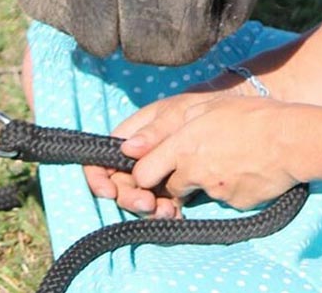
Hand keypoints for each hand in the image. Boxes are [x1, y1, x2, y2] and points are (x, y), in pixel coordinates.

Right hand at [84, 87, 225, 216]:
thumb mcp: (175, 115)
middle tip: (148, 203)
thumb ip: (153, 132)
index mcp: (129, 137)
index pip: (100, 158)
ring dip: (148, 208)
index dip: (98, 177)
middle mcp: (136, 158)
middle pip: (118, 184)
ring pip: (138, 197)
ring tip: (167, 211)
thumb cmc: (195, 107)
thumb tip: (127, 149)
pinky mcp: (169, 187)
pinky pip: (159, 204)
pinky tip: (176, 214)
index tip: (109, 192)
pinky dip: (164, 211)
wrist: (223, 115)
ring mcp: (152, 173)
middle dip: (129, 197)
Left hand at [121, 93, 297, 211]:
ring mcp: (214, 190)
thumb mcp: (204, 107)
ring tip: (223, 158)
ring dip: (200, 181)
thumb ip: (164, 126)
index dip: (144, 171)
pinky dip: (225, 187)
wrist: (290, 139)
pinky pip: (220, 198)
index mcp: (183, 144)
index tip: (151, 165)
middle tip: (187, 164)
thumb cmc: (249, 114)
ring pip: (194, 191)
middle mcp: (194, 170)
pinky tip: (241, 168)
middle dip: (169, 181)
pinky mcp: (233, 203)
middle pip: (166, 187)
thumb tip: (129, 147)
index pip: (142, 173)